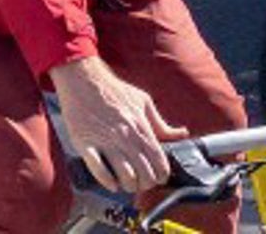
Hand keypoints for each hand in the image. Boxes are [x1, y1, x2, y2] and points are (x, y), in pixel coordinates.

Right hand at [49, 57, 185, 193]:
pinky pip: (99, 171)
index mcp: (141, 128)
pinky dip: (108, 182)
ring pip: (125, 176)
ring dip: (129, 185)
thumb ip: (161, 123)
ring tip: (126, 183)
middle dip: (145, 184)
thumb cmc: (114, 90)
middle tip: (141, 182)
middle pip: (144, 174)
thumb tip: (182, 134)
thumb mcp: (143, 102)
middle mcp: (126, 138)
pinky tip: (111, 183)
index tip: (157, 178)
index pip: (160, 164)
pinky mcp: (85, 144)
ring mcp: (105, 142)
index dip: (161, 177)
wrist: (83, 79)